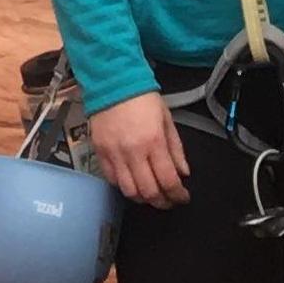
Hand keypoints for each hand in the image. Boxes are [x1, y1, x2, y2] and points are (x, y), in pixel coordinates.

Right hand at [86, 91, 189, 207]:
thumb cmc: (141, 96)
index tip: (182, 197)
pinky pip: (111, 179)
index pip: (168, 180)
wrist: (113, 81)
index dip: (178, 195)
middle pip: (148, 192)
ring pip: (128, 191)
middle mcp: (133, 151)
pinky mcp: (99, 152)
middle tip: (168, 200)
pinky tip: (132, 181)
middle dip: (162, 202)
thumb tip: (183, 172)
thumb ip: (176, 148)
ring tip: (151, 194)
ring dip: (142, 198)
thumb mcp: (167, 119)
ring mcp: (114, 153)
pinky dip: (123, 186)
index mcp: (153, 141)